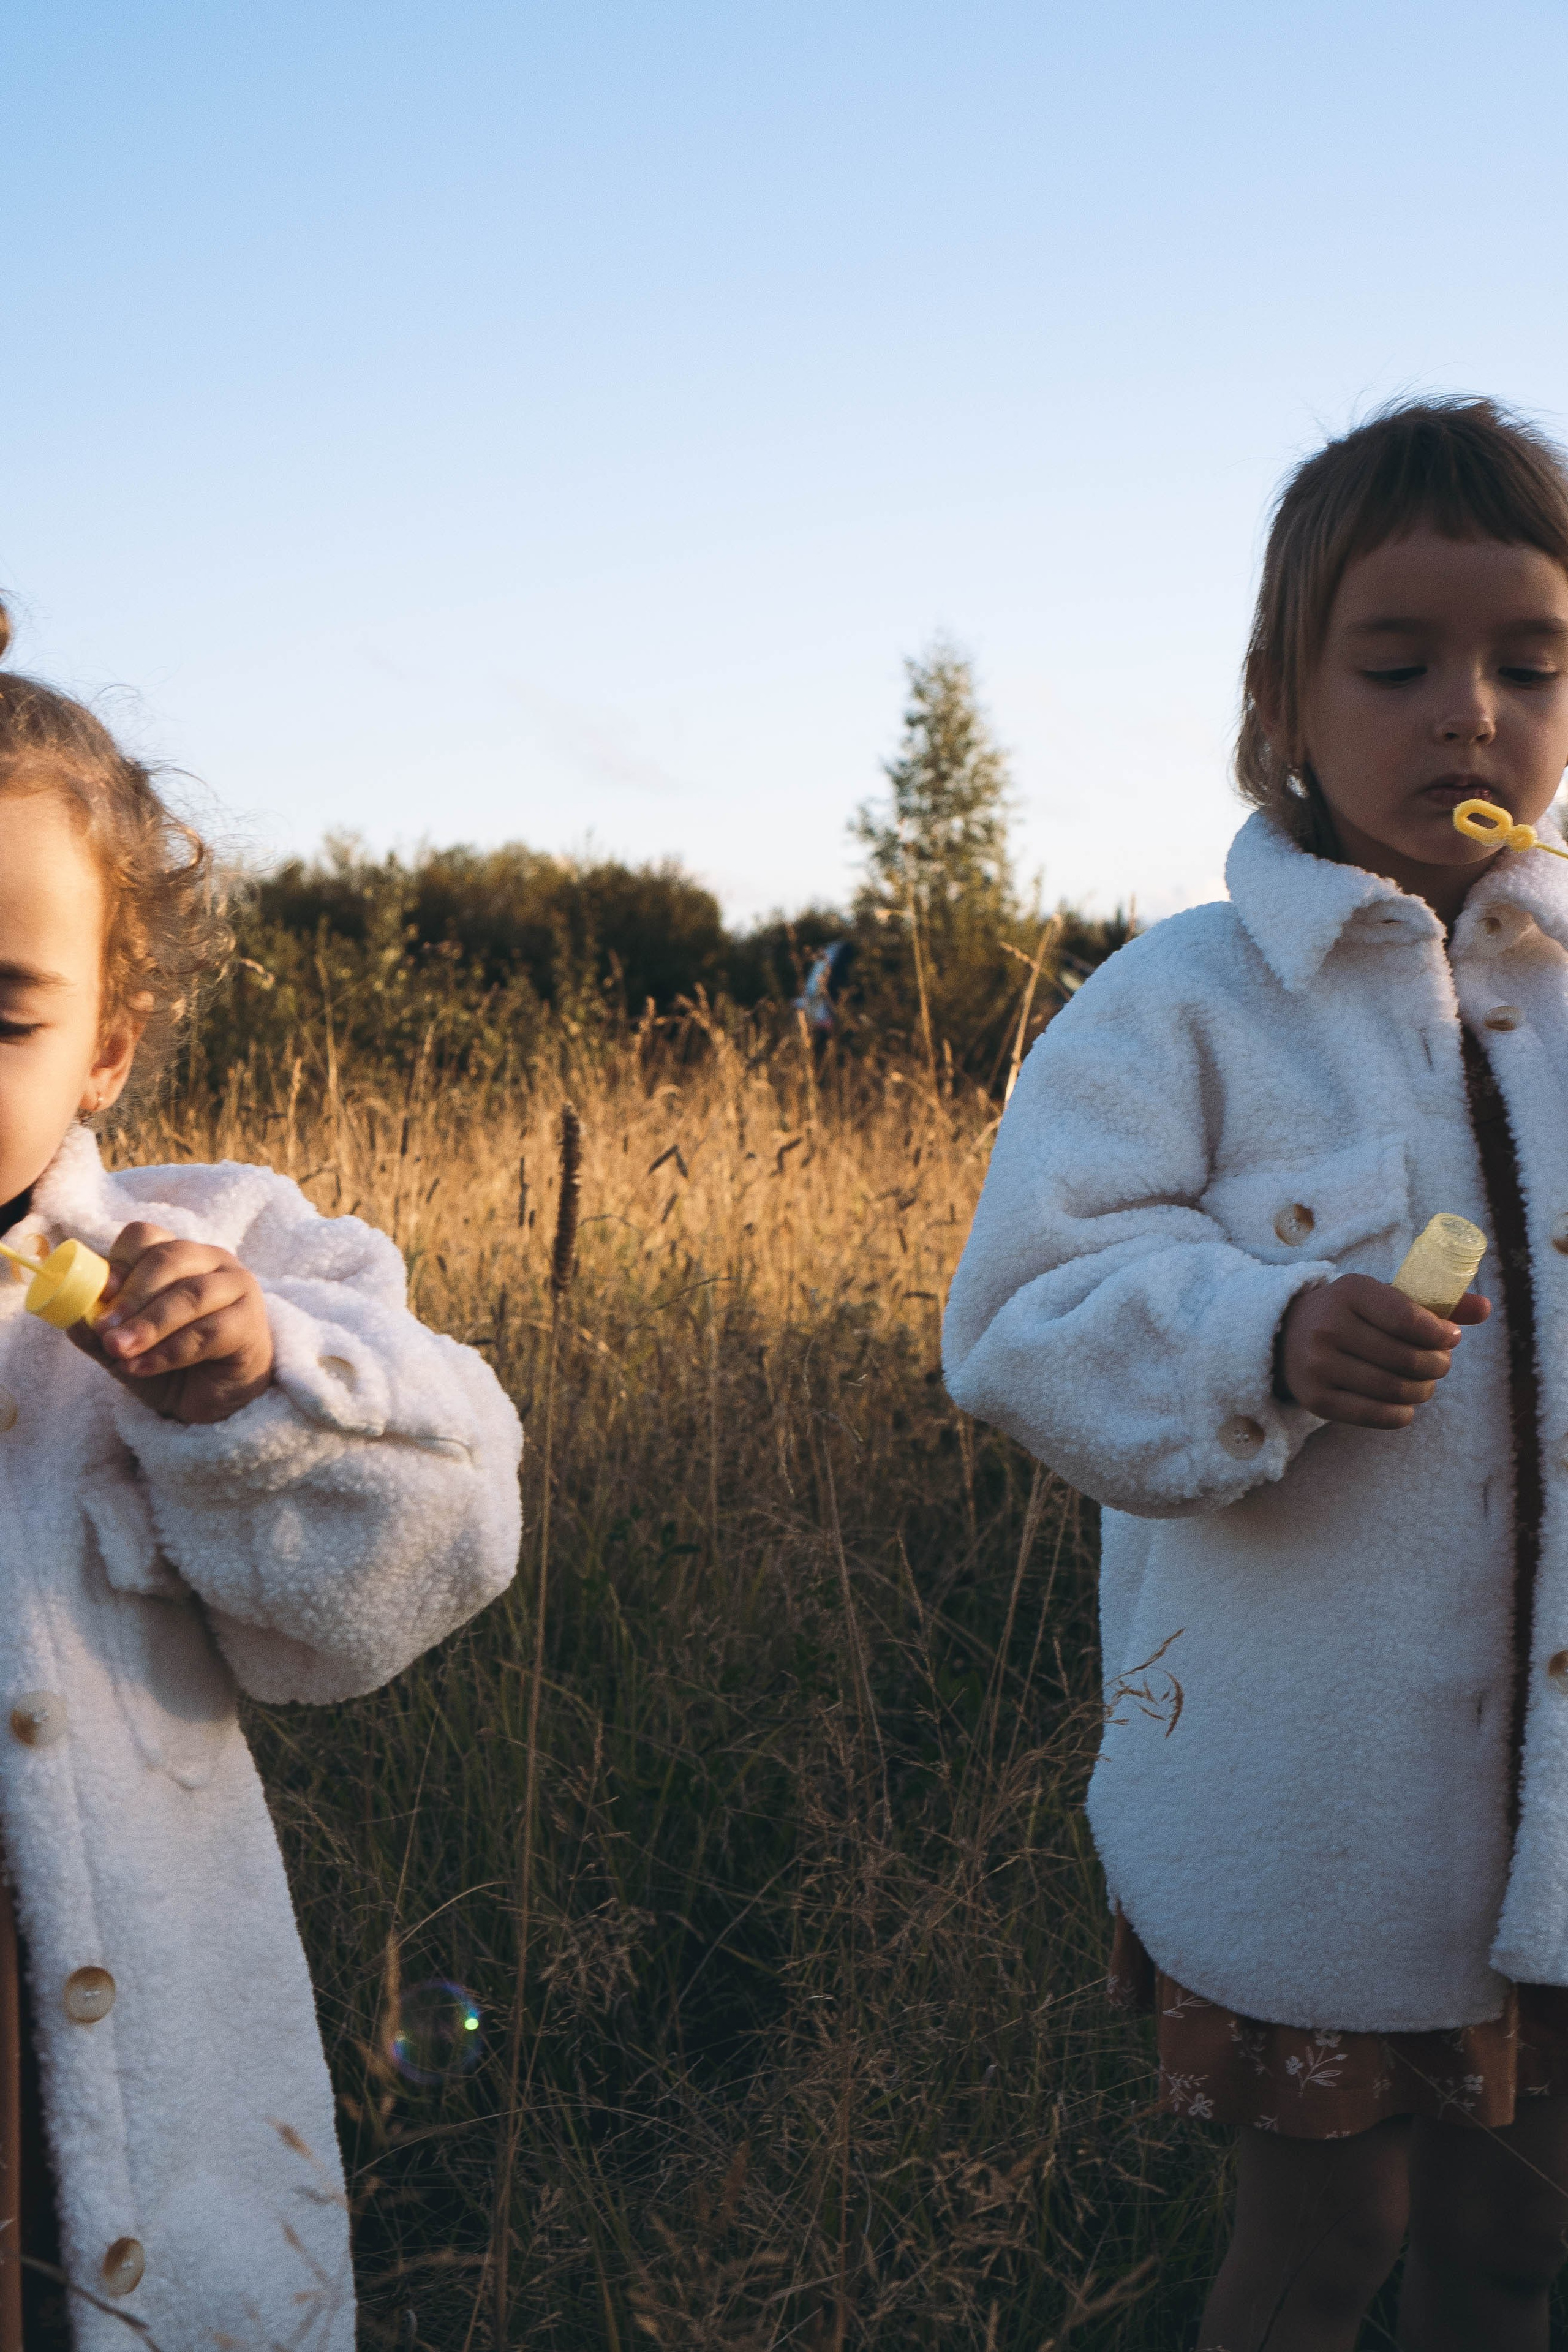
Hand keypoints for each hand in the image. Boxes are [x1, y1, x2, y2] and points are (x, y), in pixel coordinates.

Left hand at [70, 1221, 274, 1424]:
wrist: (216, 1401)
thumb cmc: (172, 1361)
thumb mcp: (126, 1346)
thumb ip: (100, 1330)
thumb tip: (72, 1317)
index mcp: (177, 1254)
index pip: (146, 1237)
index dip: (119, 1262)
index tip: (98, 1295)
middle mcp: (211, 1260)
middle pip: (169, 1259)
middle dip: (132, 1296)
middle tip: (105, 1330)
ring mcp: (237, 1287)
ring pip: (190, 1294)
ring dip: (149, 1325)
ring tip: (120, 1351)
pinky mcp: (250, 1322)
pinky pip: (209, 1331)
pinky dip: (170, 1351)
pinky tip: (144, 1367)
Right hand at [1276, 1274, 1489, 1427]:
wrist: (1287, 1335)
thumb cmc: (1352, 1315)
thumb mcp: (1385, 1297)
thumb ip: (1435, 1303)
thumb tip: (1486, 1308)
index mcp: (1349, 1292)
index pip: (1407, 1318)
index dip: (1440, 1334)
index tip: (1451, 1338)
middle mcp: (1329, 1327)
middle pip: (1407, 1359)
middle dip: (1437, 1365)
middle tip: (1441, 1364)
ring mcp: (1318, 1365)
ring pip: (1395, 1390)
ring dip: (1423, 1390)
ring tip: (1424, 1383)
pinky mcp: (1316, 1399)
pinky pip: (1376, 1415)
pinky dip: (1402, 1414)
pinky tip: (1405, 1406)